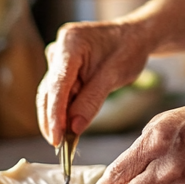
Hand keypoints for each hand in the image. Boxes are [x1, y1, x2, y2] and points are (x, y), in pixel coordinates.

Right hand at [36, 21, 150, 145]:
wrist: (135, 35)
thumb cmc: (129, 48)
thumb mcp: (115, 75)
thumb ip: (92, 101)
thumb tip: (73, 128)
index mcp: (70, 43)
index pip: (57, 85)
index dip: (55, 115)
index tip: (56, 139)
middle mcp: (58, 49)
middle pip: (49, 92)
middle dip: (54, 120)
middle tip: (61, 148)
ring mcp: (58, 58)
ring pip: (51, 95)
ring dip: (58, 118)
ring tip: (66, 143)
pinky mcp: (62, 68)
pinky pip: (59, 93)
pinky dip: (65, 110)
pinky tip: (70, 128)